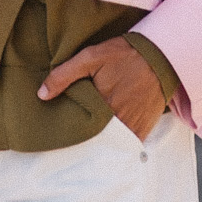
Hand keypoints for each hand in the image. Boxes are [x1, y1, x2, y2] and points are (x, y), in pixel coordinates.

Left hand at [38, 37, 166, 142]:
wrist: (160, 54)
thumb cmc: (123, 55)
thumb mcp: (90, 57)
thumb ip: (64, 75)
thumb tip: (41, 95)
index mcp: (102, 105)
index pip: (79, 130)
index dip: (70, 132)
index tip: (62, 132)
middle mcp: (118, 121)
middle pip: (94, 141)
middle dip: (84, 141)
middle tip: (74, 140)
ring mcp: (133, 127)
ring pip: (110, 146)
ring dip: (101, 144)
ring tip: (89, 141)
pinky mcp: (144, 129)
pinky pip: (127, 146)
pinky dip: (118, 145)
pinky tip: (109, 139)